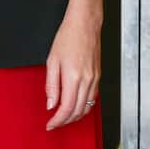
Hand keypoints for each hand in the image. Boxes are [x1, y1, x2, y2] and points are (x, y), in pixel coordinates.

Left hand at [44, 9, 101, 130]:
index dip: (58, 120)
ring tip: (63, 118)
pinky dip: (84, 106)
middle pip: (78, 111)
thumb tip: (51, 104)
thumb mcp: (52, 60)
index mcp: (73, 77)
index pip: (67, 108)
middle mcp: (87, 81)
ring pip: (87, 107)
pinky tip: (76, 106)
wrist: (85, 24)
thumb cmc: (68, 37)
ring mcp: (95, 79)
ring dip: (75, 116)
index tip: (50, 124)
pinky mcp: (98, 76)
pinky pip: (92, 98)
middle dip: (66, 121)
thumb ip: (51, 85)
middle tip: (55, 123)